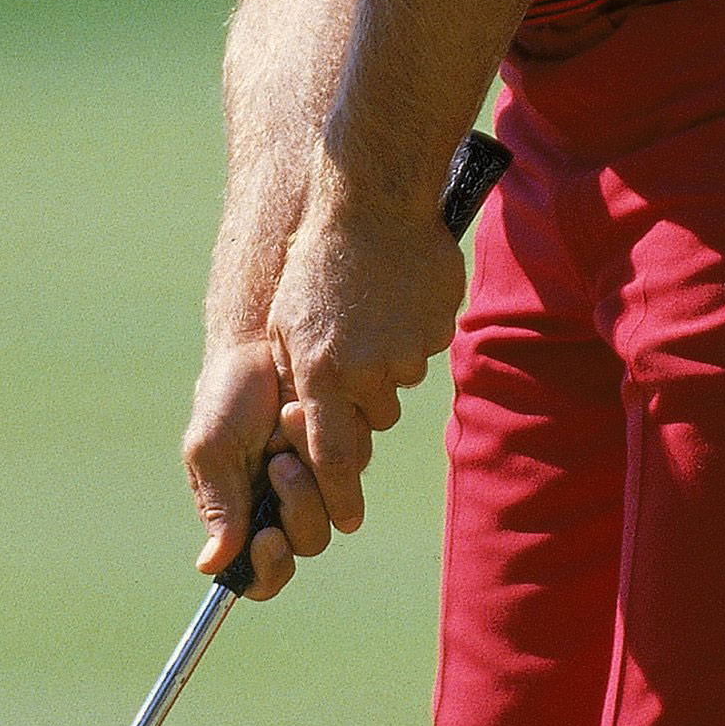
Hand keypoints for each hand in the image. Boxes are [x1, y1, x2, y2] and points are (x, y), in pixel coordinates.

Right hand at [183, 337, 333, 599]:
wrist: (264, 343)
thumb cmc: (227, 395)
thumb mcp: (212, 448)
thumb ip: (218, 504)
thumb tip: (210, 564)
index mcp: (241, 516)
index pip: (259, 574)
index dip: (268, 569)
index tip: (269, 538)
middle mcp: (281, 508)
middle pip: (306, 543)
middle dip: (297, 504)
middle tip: (279, 461)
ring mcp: (318, 483)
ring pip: (336, 513)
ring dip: (314, 470)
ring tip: (289, 423)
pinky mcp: (345, 455)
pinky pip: (354, 469)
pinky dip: (333, 442)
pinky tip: (308, 410)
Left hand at [267, 173, 466, 537]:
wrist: (371, 203)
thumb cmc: (316, 264)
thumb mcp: (287, 324)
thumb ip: (300, 377)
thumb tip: (306, 423)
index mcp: (320, 376)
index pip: (333, 458)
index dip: (339, 497)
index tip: (345, 522)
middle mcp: (365, 373)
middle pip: (373, 419)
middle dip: (364, 399)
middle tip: (354, 352)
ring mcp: (407, 352)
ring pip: (400, 382)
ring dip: (388, 359)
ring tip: (371, 311)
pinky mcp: (437, 330)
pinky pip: (424, 347)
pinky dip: (412, 330)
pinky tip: (395, 295)